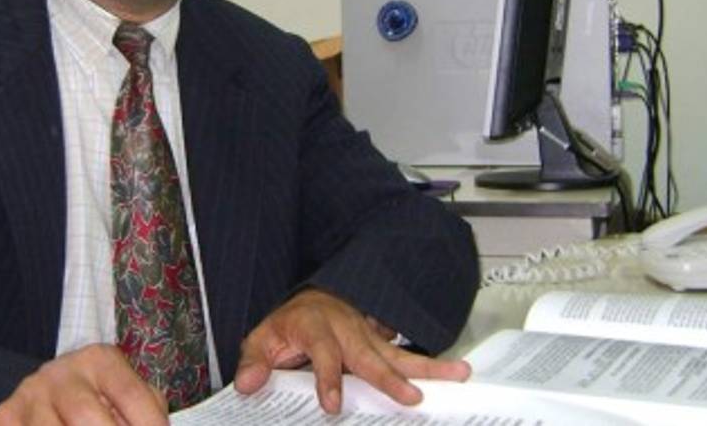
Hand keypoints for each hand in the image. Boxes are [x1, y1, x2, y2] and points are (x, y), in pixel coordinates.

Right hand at [0, 344, 168, 425]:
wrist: (54, 392)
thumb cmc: (103, 401)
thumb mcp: (128, 397)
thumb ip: (146, 410)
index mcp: (100, 360)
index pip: (131, 395)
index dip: (149, 424)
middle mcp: (61, 372)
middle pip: (86, 416)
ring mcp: (29, 394)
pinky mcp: (4, 416)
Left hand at [233, 289, 470, 413]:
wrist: (311, 302)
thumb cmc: (289, 324)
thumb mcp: (263, 338)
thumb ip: (255, 362)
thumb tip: (247, 385)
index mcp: (317, 327)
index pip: (325, 354)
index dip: (328, 379)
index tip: (331, 405)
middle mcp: (348, 330)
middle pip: (372, 355)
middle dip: (391, 378)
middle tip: (412, 397)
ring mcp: (369, 336)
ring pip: (399, 354)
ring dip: (429, 367)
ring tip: (459, 375)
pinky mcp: (381, 344)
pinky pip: (406, 358)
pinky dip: (431, 368)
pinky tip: (456, 378)